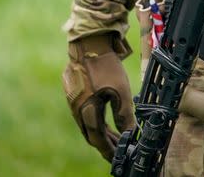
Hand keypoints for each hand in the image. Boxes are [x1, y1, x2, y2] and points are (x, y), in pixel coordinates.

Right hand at [62, 33, 134, 161]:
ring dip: (101, 131)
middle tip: (118, 149)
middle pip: (91, 134)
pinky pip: (84, 112)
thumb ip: (124, 114)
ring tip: (115, 136)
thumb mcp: (120, 91)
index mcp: (86, 112)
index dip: (108, 151)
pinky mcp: (73, 92)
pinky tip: (104, 116)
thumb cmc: (105, 66)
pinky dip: (95, 119)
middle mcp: (77, 109)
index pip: (98, 140)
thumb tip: (130, 133)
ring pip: (87, 123)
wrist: (88, 43)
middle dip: (106, 143)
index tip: (118, 158)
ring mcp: (73, 100)